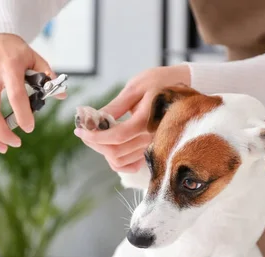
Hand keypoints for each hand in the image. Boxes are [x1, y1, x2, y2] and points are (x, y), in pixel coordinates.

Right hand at [0, 33, 65, 152]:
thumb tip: (62, 95)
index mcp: (9, 67)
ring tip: (2, 148)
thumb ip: (48, 76)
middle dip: (2, 133)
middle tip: (15, 144)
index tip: (29, 128)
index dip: (22, 115)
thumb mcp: (35, 58)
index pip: (15, 95)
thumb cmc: (16, 51)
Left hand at [74, 65, 190, 172]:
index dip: (93, 136)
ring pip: (120, 161)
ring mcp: (152, 146)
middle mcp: (151, 138)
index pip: (115, 137)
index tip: (79, 130)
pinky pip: (129, 165)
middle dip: (94, 143)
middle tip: (85, 130)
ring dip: (102, 150)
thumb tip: (94, 119)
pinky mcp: (151, 150)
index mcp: (147, 120)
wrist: (184, 87)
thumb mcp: (136, 87)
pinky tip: (109, 145)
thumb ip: (115, 106)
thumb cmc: (160, 82)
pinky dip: (115, 159)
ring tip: (95, 135)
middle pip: (114, 152)